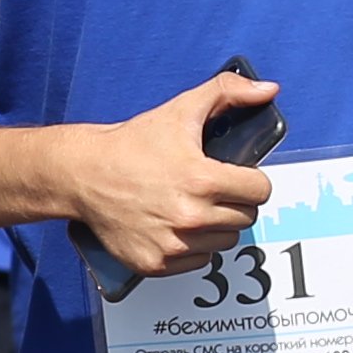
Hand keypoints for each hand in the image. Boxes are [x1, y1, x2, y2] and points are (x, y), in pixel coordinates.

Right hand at [65, 69, 279, 281]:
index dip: (251, 180)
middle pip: (246, 217)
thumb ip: (228, 92)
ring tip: (193, 206)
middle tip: (210, 189)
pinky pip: (199, 261)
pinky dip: (193, 248)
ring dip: (216, 226)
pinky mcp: (157, 263)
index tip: (237, 177)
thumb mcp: (181, 110)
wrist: (83, 174)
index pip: (260, 191)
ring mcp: (174, 244)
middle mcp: (191, 217)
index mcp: (203, 180)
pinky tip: (175, 226)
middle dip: (233, 201)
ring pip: (224, 242)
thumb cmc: (131, 145)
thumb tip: (268, 89)